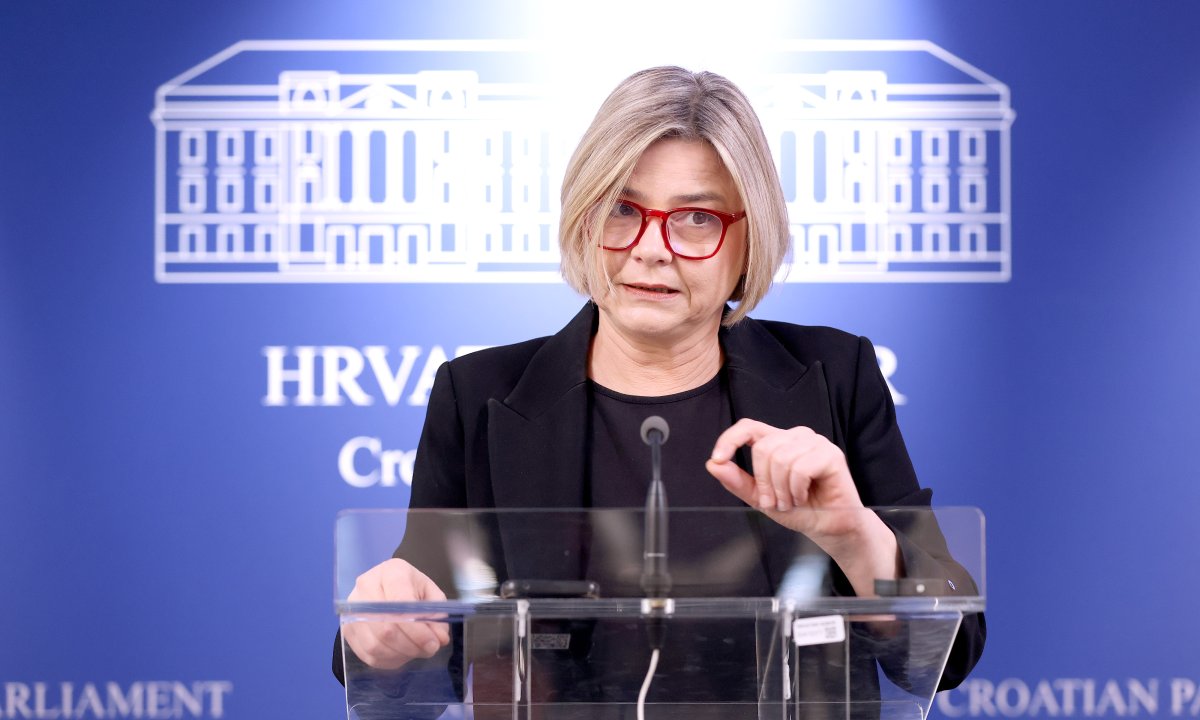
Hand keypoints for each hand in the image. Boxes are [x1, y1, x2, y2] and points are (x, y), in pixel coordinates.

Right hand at [342, 558, 450, 669]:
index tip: (433, 643)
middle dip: (410, 646)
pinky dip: (387, 660)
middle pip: (385, 628)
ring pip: (375, 645)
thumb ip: (437, 615)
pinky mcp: (348, 629)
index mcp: (391, 572)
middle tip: (428, 650)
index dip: (417, 629)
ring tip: (415, 652)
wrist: (387, 587)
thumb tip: (439, 639)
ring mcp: (353, 609)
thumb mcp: (431, 594)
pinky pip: (367, 654)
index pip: (400, 604)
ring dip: (400, 655)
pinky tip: (401, 655)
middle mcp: (366, 587)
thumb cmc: (412, 588)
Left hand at [705, 419, 898, 592]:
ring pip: (780, 458)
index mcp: (779, 442)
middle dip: (763, 482)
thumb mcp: (760, 498)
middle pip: (763, 448)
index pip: (748, 427)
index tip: (718, 459)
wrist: (830, 529)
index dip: (730, 439)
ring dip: (781, 490)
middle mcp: (797, 436)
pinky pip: (799, 468)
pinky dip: (796, 489)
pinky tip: (804, 497)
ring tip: (792, 501)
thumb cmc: (800, 510)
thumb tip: (713, 464)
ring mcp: (816, 443)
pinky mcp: (831, 455)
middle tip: (776, 502)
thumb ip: (737, 481)